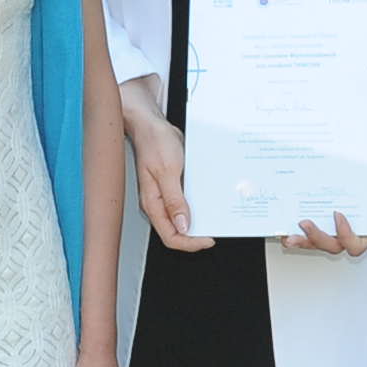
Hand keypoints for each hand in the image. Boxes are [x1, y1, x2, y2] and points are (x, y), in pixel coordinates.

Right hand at [120, 88, 209, 252]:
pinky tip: (208, 202)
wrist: (151, 124)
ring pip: (182, 219)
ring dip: (198, 221)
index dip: (189, 242)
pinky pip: (185, 203)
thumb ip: (174, 200)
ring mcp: (166, 195)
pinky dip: (197, 206)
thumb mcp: (167, 171)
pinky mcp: (173, 186)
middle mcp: (158, 203)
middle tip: (215, 230)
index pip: (170, 236)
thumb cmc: (155, 143)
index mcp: (153, 203)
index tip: (208, 238)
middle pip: (176, 232)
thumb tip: (183, 226)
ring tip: (214, 218)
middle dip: (195, 235)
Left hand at [286, 113, 366, 257]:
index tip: (338, 213)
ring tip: (288, 234)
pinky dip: (296, 228)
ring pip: (318, 239)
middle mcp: (350, 224)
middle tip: (304, 222)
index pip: (356, 243)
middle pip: (333, 245)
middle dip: (317, 239)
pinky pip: (310, 222)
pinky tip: (284, 223)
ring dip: (303, 240)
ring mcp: (333, 218)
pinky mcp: (321, 206)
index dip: (346, 236)